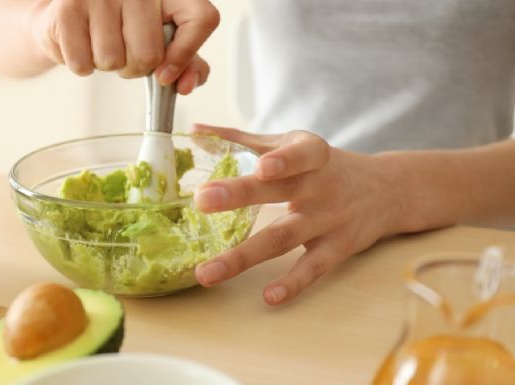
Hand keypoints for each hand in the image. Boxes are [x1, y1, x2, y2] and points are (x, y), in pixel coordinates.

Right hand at [28, 0, 218, 93]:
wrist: (69, 13)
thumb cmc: (123, 28)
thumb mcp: (162, 41)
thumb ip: (187, 64)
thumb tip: (186, 84)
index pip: (201, 19)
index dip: (186, 54)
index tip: (166, 75)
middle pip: (149, 55)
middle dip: (135, 68)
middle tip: (126, 51)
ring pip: (113, 61)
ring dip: (107, 65)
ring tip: (102, 43)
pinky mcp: (69, 7)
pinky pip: (82, 63)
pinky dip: (82, 65)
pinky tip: (83, 44)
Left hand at [192, 125, 405, 305]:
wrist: (388, 190)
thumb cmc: (324, 165)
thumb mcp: (293, 143)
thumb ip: (242, 139)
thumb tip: (195, 130)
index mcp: (311, 154)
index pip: (301, 154)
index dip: (283, 160)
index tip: (260, 166)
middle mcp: (321, 185)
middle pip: (280, 191)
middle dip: (240, 194)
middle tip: (201, 200)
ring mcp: (329, 219)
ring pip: (284, 237)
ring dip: (243, 255)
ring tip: (207, 272)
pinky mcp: (337, 248)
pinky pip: (313, 268)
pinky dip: (292, 283)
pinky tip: (268, 296)